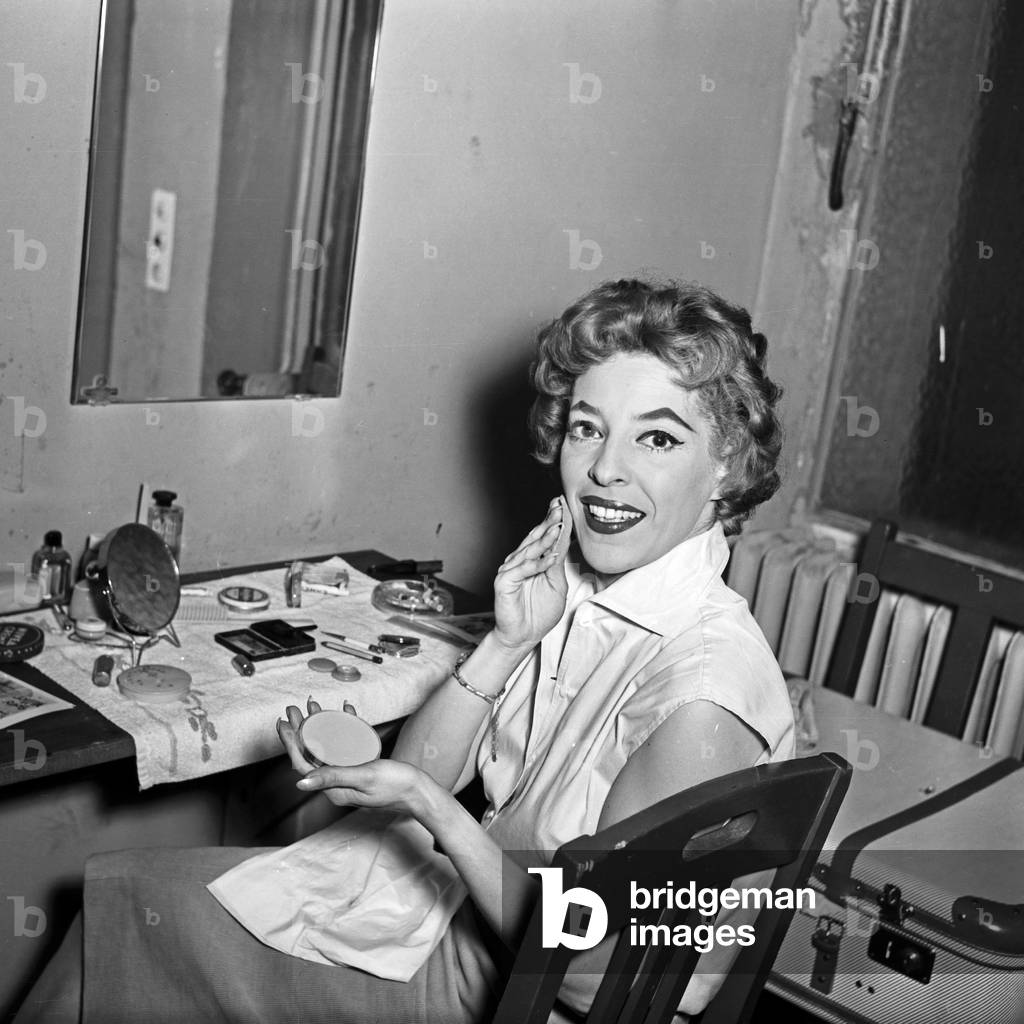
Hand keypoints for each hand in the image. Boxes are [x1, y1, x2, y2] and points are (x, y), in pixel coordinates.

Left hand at [277, 698, 435, 816]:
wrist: (419, 793)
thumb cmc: (395, 787)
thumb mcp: (364, 778)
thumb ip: (334, 777)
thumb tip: (301, 782)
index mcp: (334, 789)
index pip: (304, 763)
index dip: (291, 743)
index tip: (283, 723)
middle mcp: (338, 781)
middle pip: (313, 752)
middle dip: (301, 729)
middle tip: (293, 709)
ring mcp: (350, 773)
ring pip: (328, 746)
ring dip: (320, 725)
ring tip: (314, 707)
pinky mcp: (362, 766)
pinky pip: (348, 744)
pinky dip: (344, 727)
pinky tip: (345, 712)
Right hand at [492, 495, 573, 650]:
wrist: (523, 635)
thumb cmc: (538, 612)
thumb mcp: (555, 585)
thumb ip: (557, 565)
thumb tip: (563, 542)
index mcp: (532, 559)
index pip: (543, 536)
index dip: (552, 521)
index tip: (562, 505)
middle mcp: (519, 560)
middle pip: (535, 538)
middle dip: (548, 521)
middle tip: (559, 506)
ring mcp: (511, 569)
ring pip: (530, 551)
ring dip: (545, 539)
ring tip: (558, 527)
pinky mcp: (504, 581)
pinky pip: (524, 570)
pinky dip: (538, 564)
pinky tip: (551, 557)